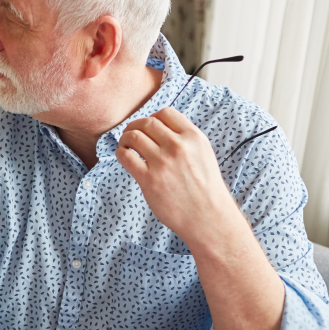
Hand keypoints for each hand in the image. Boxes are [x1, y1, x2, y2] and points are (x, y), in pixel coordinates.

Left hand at [115, 107, 241, 246]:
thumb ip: (185, 140)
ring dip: (125, 138)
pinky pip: (126, 156)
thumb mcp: (203, 154)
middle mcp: (178, 146)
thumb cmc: (205, 188)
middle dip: (135, 126)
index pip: (166, 113)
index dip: (152, 117)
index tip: (147, 127)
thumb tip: (159, 128)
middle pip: (147, 123)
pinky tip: (124, 157)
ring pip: (134, 137)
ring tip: (125, 145)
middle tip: (130, 134)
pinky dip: (120, 153)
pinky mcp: (149, 179)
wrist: (208, 217)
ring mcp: (163, 162)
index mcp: (194, 137)